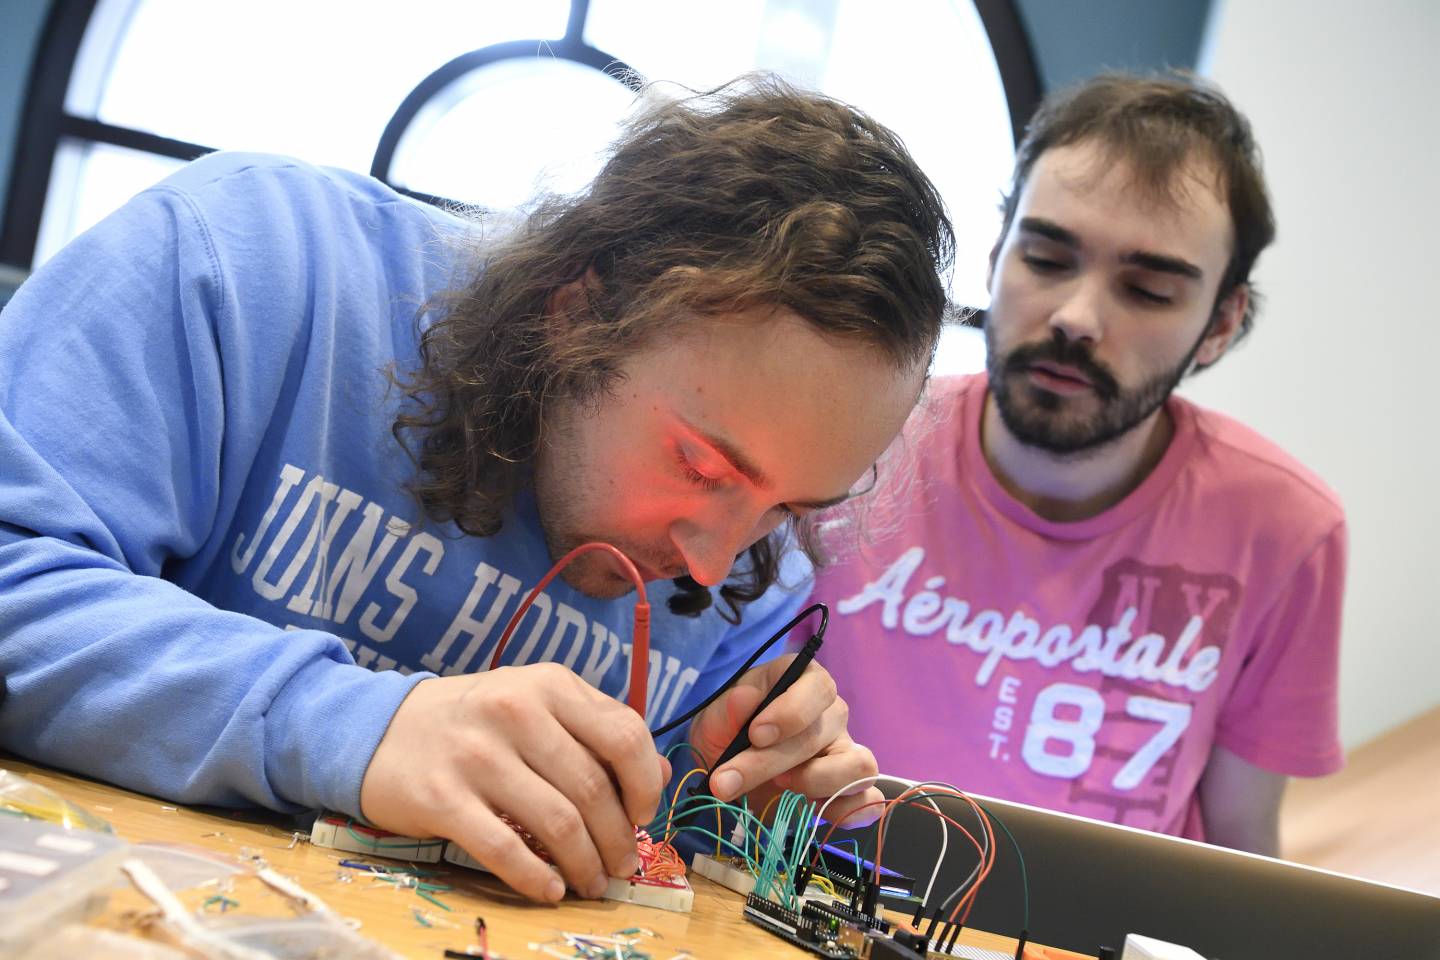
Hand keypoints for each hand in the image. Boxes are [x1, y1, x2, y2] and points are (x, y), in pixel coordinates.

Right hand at [358, 663, 670, 902]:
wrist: (377, 729)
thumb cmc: (474, 721)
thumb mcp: (537, 705)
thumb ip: (596, 730)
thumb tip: (660, 773)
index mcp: (548, 685)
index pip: (624, 735)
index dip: (645, 785)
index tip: (644, 816)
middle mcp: (515, 711)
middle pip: (593, 788)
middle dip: (618, 838)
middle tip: (622, 866)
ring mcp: (476, 755)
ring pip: (557, 822)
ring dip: (585, 864)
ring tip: (592, 882)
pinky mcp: (441, 799)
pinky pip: (504, 848)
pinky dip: (536, 877)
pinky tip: (551, 890)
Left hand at [689, 655, 882, 825]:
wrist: (725, 770)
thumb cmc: (726, 731)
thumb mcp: (716, 716)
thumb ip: (728, 708)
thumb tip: (745, 699)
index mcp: (803, 682)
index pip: (819, 687)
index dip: (792, 711)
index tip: (756, 735)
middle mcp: (830, 714)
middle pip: (822, 734)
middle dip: (772, 762)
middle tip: (729, 781)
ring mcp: (845, 752)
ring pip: (859, 765)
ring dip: (818, 782)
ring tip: (781, 788)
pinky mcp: (848, 790)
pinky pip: (869, 799)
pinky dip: (847, 811)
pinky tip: (810, 810)